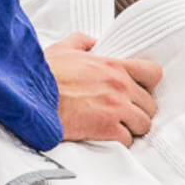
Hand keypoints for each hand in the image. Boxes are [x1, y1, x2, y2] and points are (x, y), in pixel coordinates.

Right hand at [46, 31, 160, 145]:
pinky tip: (106, 138)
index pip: (153, 73)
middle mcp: (120, 86)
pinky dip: (119, 142)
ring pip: (144, 124)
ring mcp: (116, 108)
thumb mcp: (63, 49)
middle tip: (124, 115)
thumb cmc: (44, 75)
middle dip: (138, 111)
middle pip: (150, 105)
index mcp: (113, 66)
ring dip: (131, 128)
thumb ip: (82, 42)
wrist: (31, 97)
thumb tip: (93, 42)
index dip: (148, 85)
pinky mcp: (106, 128)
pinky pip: (127, 140)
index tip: (138, 91)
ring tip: (116, 128)